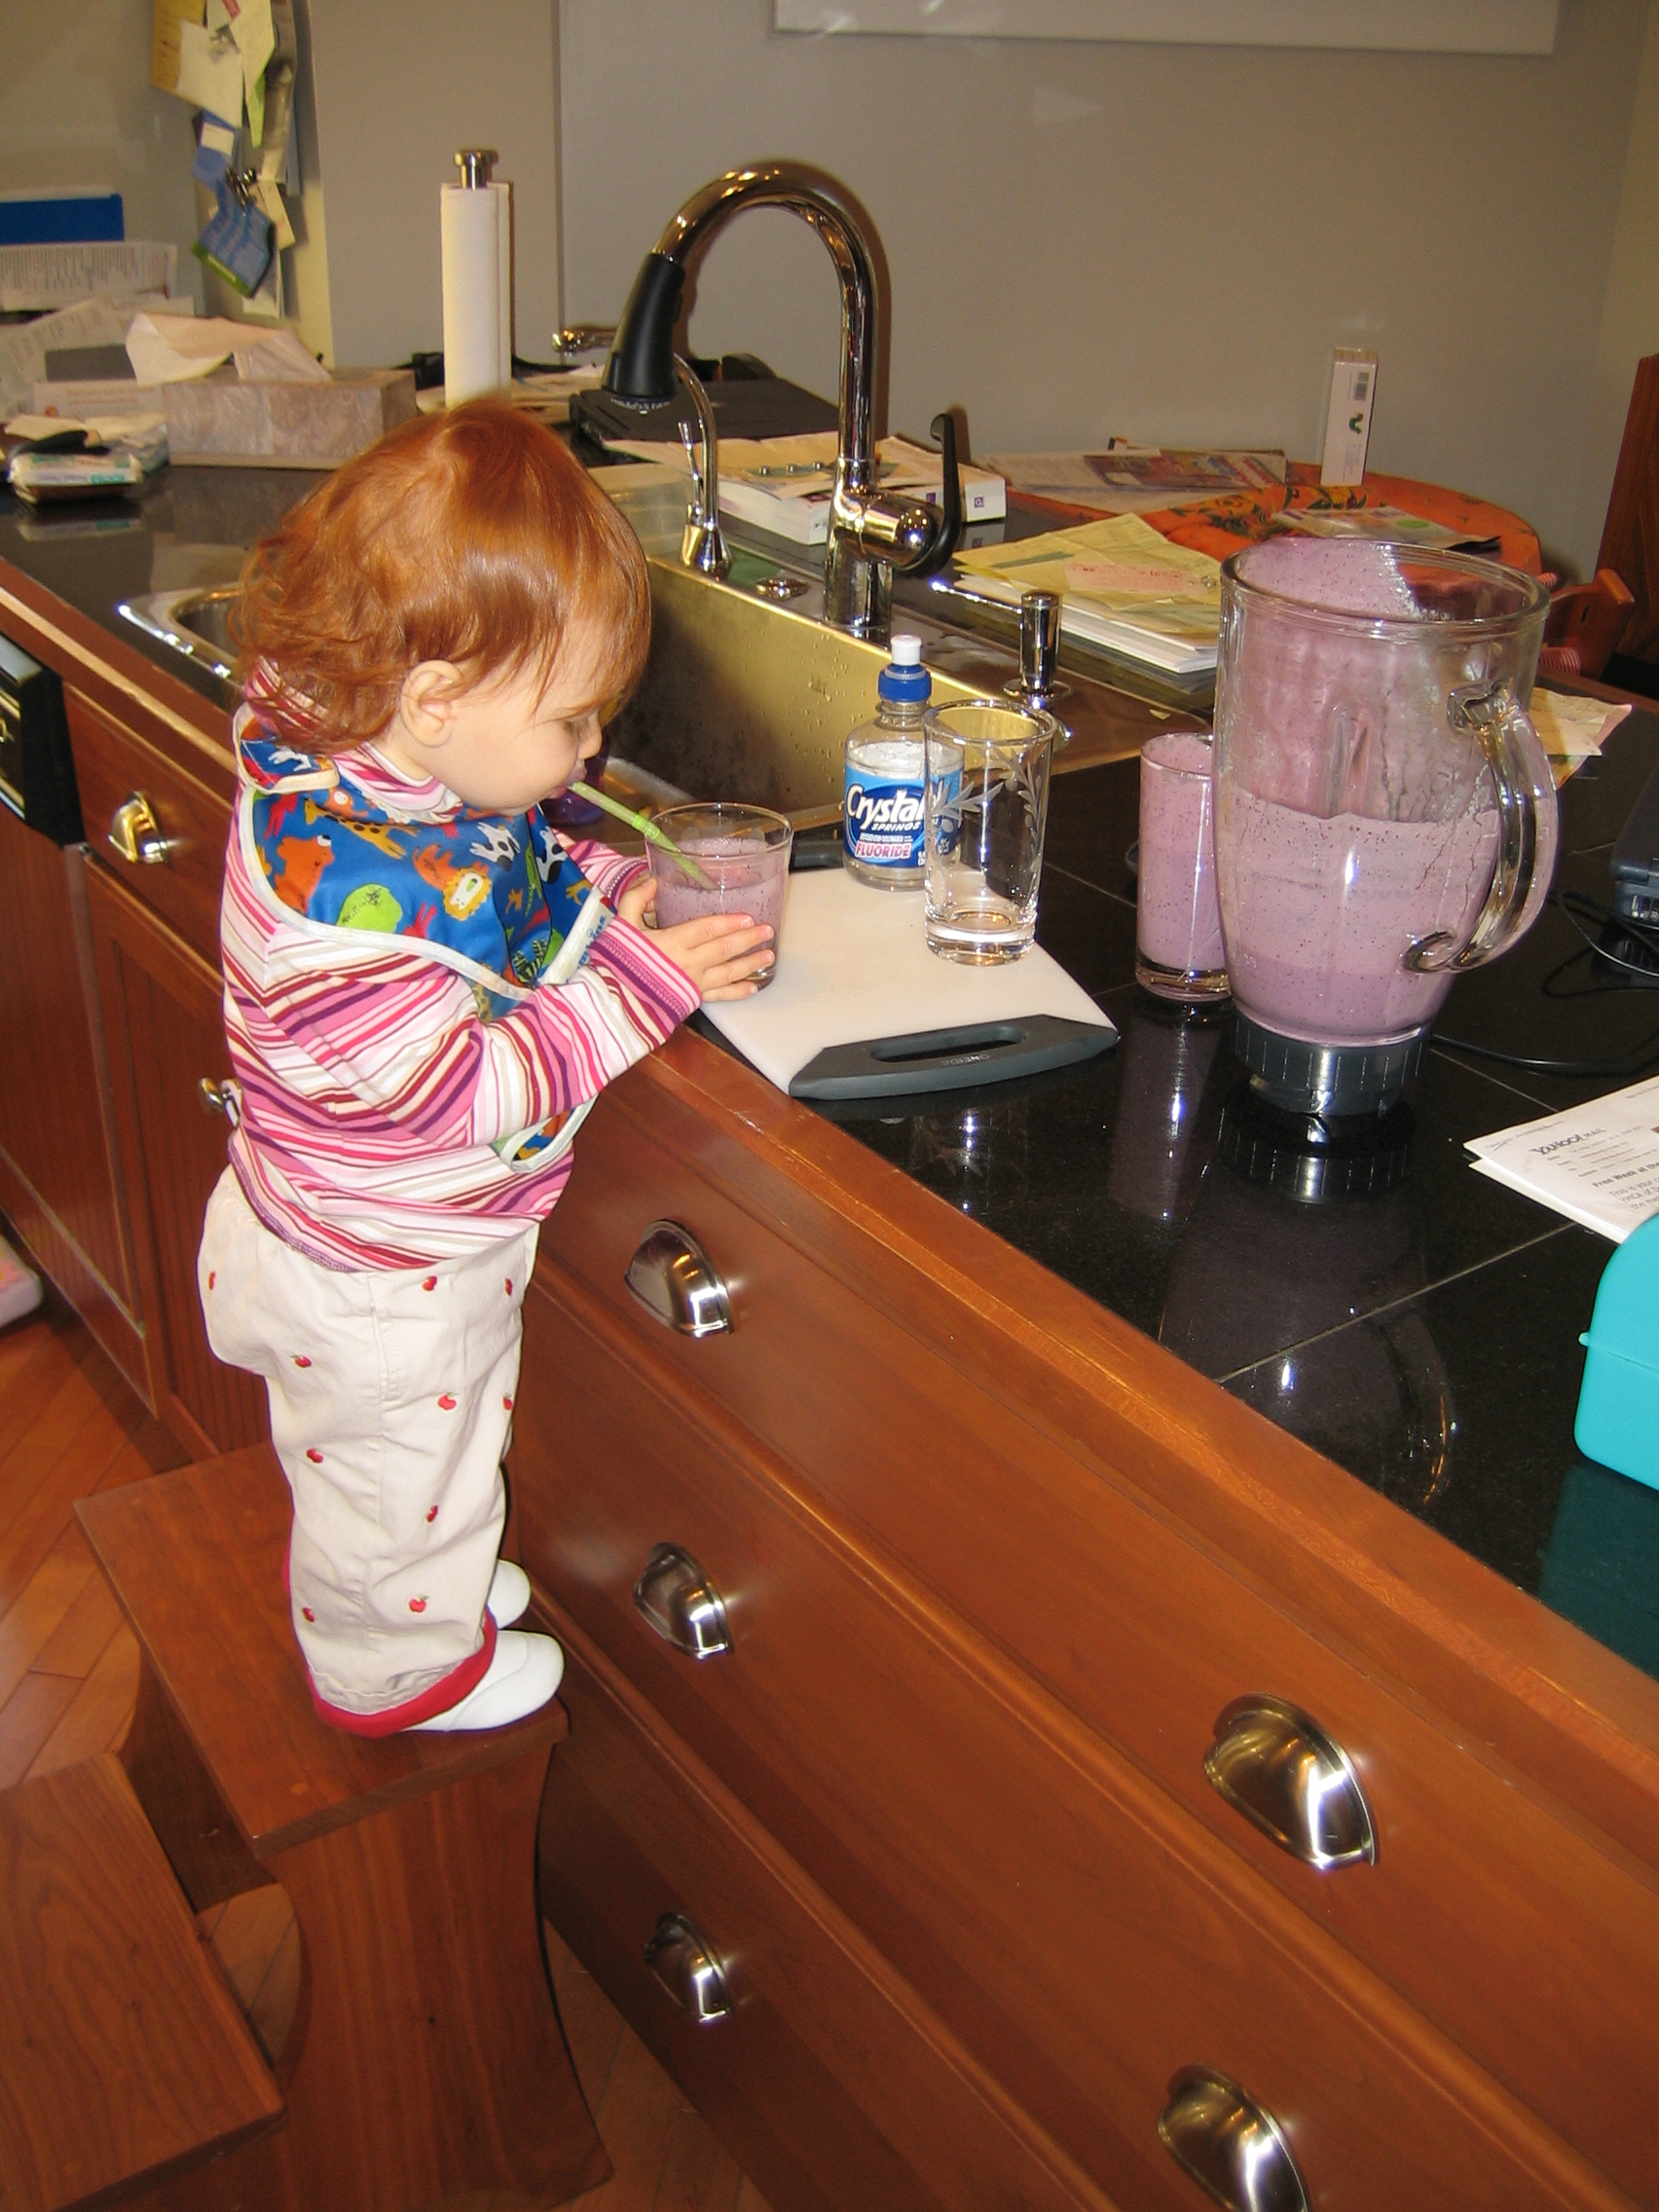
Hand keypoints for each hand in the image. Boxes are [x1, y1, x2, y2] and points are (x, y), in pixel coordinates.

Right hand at [617, 877, 774, 998]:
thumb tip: (654, 880)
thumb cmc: (615, 962)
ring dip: (750, 964)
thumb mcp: (620, 924)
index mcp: (672, 942)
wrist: (611, 1001)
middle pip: (724, 949)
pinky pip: (720, 997)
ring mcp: (692, 984)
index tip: (749, 917)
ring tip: (769, 956)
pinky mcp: (691, 1000)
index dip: (730, 923)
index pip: (708, 929)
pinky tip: (753, 987)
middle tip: (768, 931)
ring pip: (728, 973)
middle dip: (748, 940)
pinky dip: (738, 992)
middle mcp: (687, 963)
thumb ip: (636, 899)